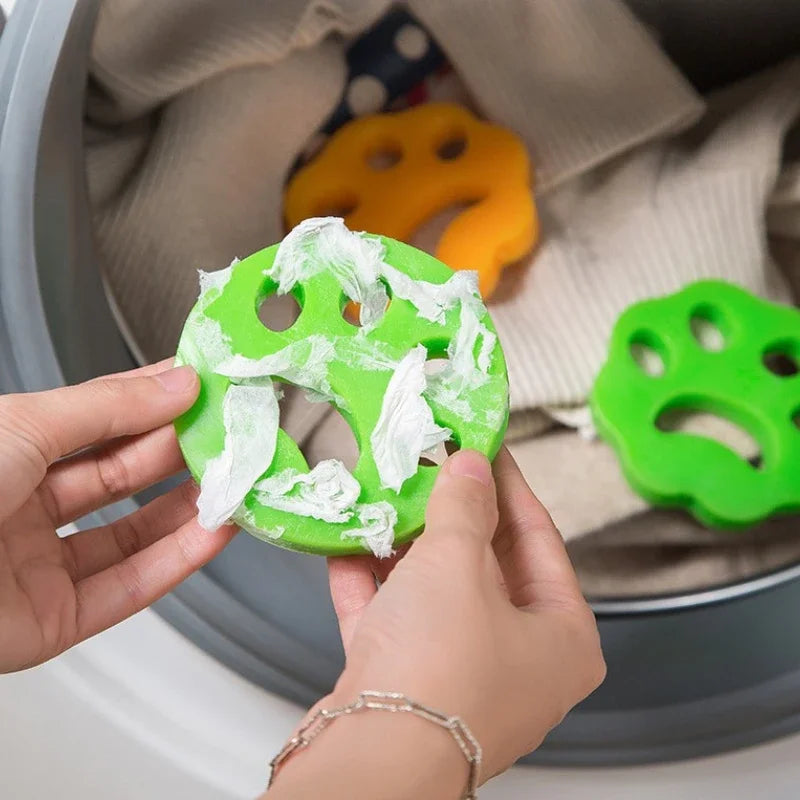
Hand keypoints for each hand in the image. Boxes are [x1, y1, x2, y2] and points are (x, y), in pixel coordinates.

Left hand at [0, 360, 235, 671]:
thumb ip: (111, 407)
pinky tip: (214, 532)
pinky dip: (178, 560)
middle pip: (121, 475)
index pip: (99, 420)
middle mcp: (21, 506)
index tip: (205, 386)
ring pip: (130, 533)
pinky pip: (126, 587)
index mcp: (6, 451)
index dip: (154, 400)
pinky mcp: (51, 621)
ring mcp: (36, 566)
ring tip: (235, 480)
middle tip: (231, 430)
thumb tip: (177, 382)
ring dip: (189, 507)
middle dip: (180, 449)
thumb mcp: (25, 426)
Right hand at [268, 448, 603, 797]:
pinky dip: (372, 586)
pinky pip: (396, 623)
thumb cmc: (440, 665)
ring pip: (435, 594)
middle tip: (429, 467)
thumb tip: (471, 467)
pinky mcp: (411, 690)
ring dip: (405, 548)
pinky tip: (347, 547)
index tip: (485, 446)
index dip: (508, 484)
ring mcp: (463, 677)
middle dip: (450, 514)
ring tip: (384, 499)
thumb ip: (465, 505)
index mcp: (562, 637)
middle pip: (485, 565)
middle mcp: (520, 662)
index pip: (539, 537)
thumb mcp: (458, 561)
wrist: (373, 758)